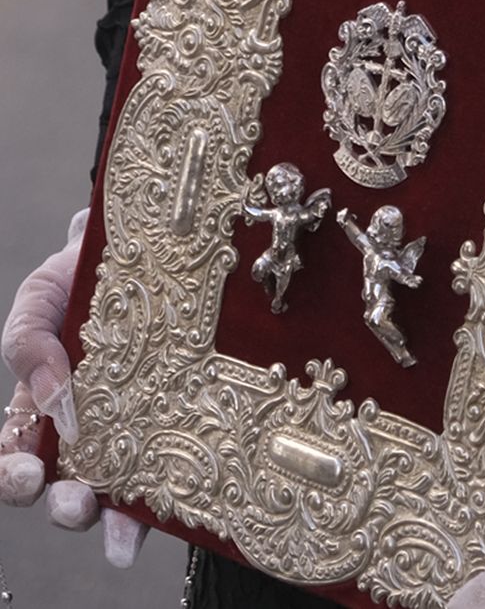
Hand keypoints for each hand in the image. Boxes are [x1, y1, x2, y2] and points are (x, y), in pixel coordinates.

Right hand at [0, 218, 144, 565]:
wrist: (140, 246)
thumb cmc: (77, 278)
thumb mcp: (38, 299)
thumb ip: (27, 344)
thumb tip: (51, 400)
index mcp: (38, 409)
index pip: (15, 458)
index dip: (13, 477)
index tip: (28, 475)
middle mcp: (82, 434)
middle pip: (63, 489)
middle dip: (66, 507)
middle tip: (76, 503)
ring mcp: (129, 433)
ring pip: (115, 494)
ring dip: (113, 522)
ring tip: (122, 535)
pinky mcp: (172, 426)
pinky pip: (164, 473)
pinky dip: (162, 503)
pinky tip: (168, 515)